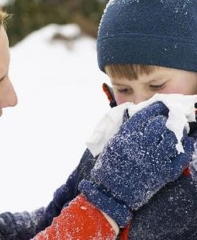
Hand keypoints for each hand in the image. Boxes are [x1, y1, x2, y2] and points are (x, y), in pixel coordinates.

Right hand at [79, 101, 193, 226]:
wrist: (112, 193)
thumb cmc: (109, 167)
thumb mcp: (112, 143)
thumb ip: (125, 129)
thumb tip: (134, 114)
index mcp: (126, 137)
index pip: (144, 116)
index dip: (155, 109)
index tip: (161, 105)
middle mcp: (140, 146)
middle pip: (159, 126)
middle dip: (164, 120)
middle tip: (166, 119)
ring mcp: (153, 160)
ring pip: (171, 139)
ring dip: (175, 132)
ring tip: (176, 129)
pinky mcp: (163, 173)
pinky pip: (180, 157)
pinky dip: (187, 148)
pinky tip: (188, 142)